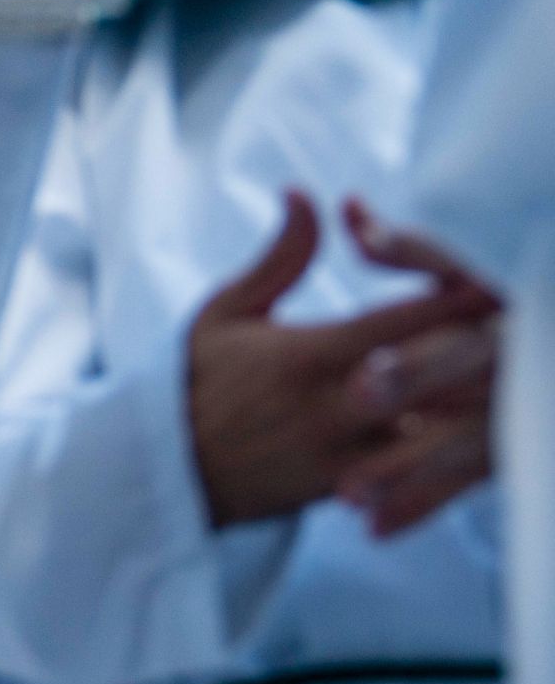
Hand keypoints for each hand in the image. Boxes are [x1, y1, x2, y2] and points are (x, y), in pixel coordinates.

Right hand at [187, 191, 496, 528]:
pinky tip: (473, 430)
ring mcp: (342, 455)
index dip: (454, 296)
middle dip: (478, 350)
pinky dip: (444, 452)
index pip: (399, 320)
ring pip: (433, 431)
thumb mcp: (224, 313)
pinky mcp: (345, 491)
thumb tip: (306, 192)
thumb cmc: (196, 384)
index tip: (494, 276)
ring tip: (508, 381)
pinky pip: (413, 473)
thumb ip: (280, 257)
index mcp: (306, 355)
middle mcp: (331, 406)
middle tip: (519, 326)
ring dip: (471, 406)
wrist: (165, 474)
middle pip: (432, 376)